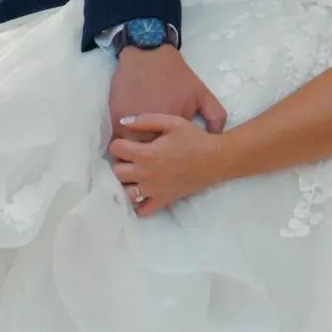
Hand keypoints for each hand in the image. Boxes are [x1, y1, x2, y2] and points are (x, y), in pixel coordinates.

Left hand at [108, 114, 227, 215]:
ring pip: (125, 193)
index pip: (116, 149)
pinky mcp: (163, 200)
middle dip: (120, 162)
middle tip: (130, 158)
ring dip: (126, 184)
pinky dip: (138, 205)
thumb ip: (146, 120)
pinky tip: (140, 194)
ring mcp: (154, 190)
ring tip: (133, 176)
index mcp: (147, 153)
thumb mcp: (172, 122)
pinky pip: (143, 210)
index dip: (119, 143)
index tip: (127, 142)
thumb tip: (123, 122)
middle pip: (116, 171)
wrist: (215, 159)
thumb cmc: (194, 138)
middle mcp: (146, 174)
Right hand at [109, 46, 226, 146]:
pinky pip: (116, 136)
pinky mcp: (115, 115)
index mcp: (173, 127)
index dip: (168, 156)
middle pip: (147, 156)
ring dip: (132, 150)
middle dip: (149, 157)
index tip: (168, 155)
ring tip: (137, 148)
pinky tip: (126, 136)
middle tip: (151, 155)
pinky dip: (120, 138)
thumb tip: (216, 136)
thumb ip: (215, 116)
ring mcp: (130, 123)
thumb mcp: (202, 94)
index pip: (169, 154)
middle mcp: (151, 129)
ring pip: (130, 148)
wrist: (149, 54)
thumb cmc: (177, 75)